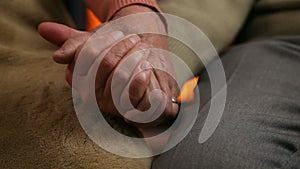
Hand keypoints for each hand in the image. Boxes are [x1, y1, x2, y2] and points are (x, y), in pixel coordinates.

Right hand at [38, 5, 178, 128]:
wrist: (145, 77)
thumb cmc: (119, 59)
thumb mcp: (97, 47)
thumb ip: (72, 41)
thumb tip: (43, 29)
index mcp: (79, 78)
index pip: (86, 54)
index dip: (104, 40)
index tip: (119, 33)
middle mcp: (91, 94)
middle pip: (105, 62)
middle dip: (122, 47)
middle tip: (135, 39)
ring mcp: (109, 105)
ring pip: (120, 76)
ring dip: (135, 58)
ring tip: (143, 51)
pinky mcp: (128, 112)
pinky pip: (132, 93)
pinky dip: (141, 76)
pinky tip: (146, 68)